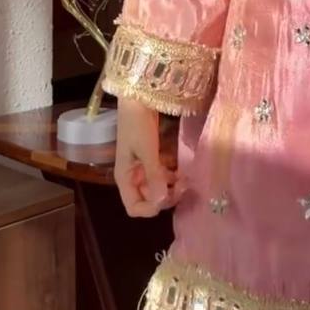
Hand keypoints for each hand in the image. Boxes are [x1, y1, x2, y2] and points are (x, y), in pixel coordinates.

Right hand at [114, 98, 183, 216]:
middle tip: (183, 186)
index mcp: (124, 178)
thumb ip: (154, 177)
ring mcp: (141, 169)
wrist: (138, 100)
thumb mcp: (147, 151)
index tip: (167, 199)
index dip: (150, 209)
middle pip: (147, 200)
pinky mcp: (151, 160)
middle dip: (165, 198)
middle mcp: (132, 177)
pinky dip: (171, 179)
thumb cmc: (138, 125)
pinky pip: (161, 178)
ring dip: (171, 189)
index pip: (133, 208)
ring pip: (156, 190)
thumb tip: (161, 202)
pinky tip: (181, 173)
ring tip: (185, 180)